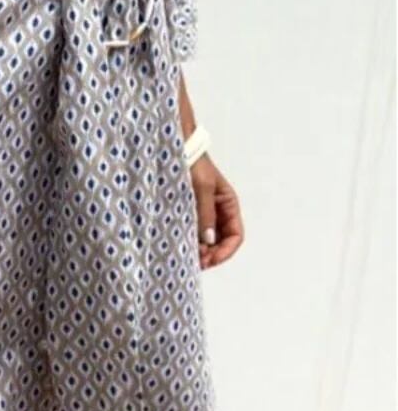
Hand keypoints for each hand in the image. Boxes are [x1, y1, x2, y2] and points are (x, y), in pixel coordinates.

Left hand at [189, 155, 243, 269]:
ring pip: (207, 239)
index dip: (225, 252)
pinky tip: (179, 245)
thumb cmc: (192, 163)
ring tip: (185, 256)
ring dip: (200, 250)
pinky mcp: (188, 212)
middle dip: (211, 255)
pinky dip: (190, 241)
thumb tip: (208, 241)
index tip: (209, 260)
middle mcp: (218, 211)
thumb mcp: (201, 188)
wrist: (174, 148)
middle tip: (194, 263)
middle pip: (221, 242)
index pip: (235, 236)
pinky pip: (193, 231)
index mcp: (229, 204)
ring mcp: (203, 212)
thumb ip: (205, 214)